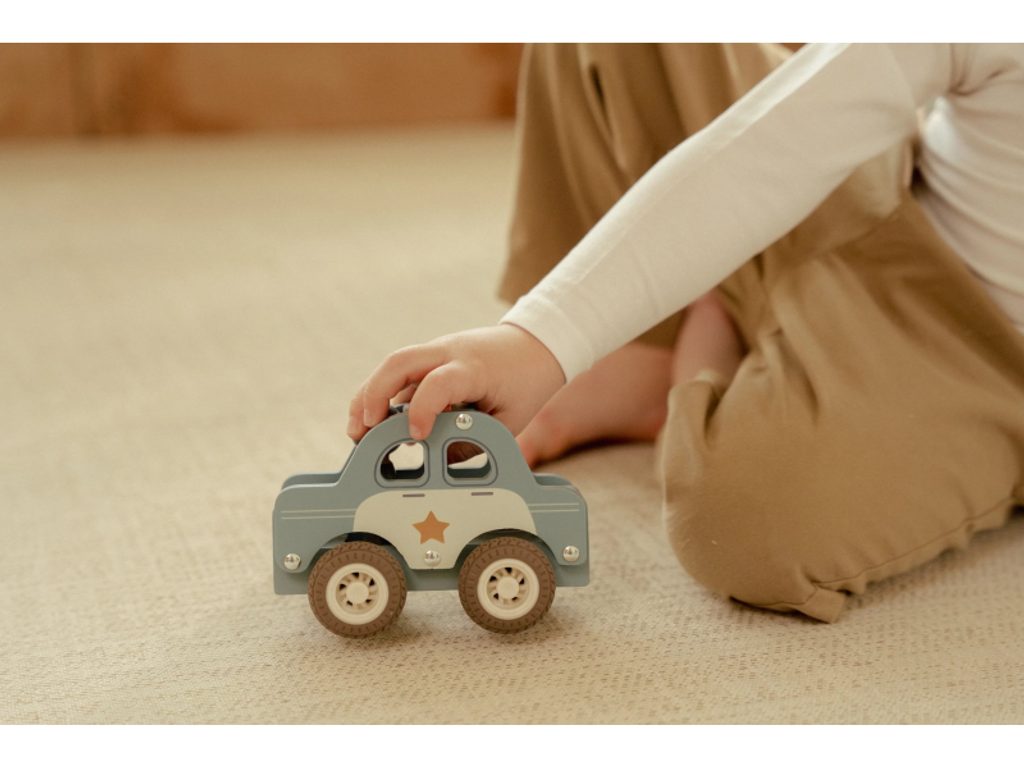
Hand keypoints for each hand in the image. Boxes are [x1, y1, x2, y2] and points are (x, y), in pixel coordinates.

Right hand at [348, 324, 565, 442]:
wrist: (535, 344)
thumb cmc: (525, 383)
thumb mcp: (509, 420)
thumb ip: (474, 440)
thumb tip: (438, 462)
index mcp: (473, 368)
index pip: (439, 382)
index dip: (422, 410)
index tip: (416, 438)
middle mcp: (449, 352)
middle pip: (398, 362)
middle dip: (373, 396)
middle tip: (361, 432)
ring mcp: (436, 351)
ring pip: (391, 366)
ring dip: (368, 396)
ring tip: (357, 432)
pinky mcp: (430, 357)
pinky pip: (399, 373)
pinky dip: (382, 394)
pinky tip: (373, 422)